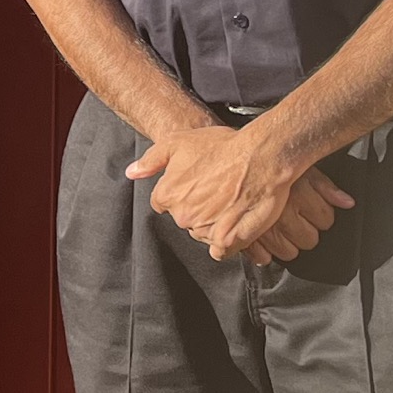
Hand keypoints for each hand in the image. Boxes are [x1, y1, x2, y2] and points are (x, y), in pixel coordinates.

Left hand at [127, 125, 353, 261]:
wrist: (261, 156)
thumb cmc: (222, 146)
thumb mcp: (178, 142)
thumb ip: (151, 160)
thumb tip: (132, 173)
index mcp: (168, 194)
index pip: (163, 204)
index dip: (180, 193)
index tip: (196, 185)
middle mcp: (183, 215)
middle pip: (184, 219)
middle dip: (196, 208)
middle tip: (216, 191)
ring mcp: (206, 229)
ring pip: (203, 233)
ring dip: (213, 223)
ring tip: (230, 203)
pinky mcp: (229, 240)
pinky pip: (221, 249)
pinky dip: (227, 241)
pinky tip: (235, 224)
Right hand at [242, 166, 349, 263]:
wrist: (219, 156)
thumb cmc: (257, 157)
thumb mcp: (296, 165)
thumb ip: (325, 186)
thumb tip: (347, 203)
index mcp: (296, 194)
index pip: (325, 219)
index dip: (321, 215)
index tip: (314, 211)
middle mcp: (279, 214)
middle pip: (309, 239)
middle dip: (305, 232)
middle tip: (295, 219)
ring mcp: (259, 227)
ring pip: (289, 251)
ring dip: (286, 244)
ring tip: (278, 228)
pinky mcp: (237, 236)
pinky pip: (261, 256)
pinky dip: (262, 253)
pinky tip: (262, 243)